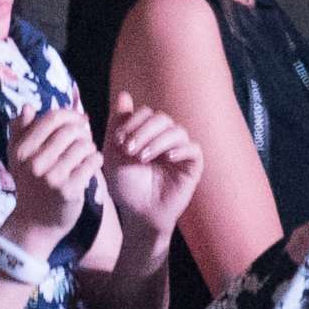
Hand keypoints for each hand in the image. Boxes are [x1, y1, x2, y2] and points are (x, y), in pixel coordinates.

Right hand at [3, 100, 99, 253]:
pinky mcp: (69, 190)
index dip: (70, 114)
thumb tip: (28, 106)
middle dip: (82, 132)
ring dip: (90, 147)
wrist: (35, 224)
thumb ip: (20, 130)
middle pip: (70, 130)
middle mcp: (34, 162)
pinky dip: (96, 160)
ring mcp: (52, 177)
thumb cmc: (30, 184)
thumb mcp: (18, 157)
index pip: (52, 118)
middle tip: (84, 139)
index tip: (78, 120)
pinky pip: (91, 163)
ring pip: (83, 145)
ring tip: (86, 154)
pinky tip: (91, 165)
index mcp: (21, 149)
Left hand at [100, 92, 202, 238]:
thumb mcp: (114, 152)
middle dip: (143, 131)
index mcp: (148, 132)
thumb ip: (117, 124)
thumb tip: (124, 94)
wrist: (138, 214)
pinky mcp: (192, 166)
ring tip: (143, 157)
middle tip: (129, 149)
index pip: (146, 113)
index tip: (119, 142)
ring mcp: (180, 151)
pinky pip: (193, 148)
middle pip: (161, 118)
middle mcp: (165, 138)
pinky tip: (167, 158)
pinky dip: (180, 149)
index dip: (132, 122)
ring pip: (176, 131)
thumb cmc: (126, 185)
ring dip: (158, 140)